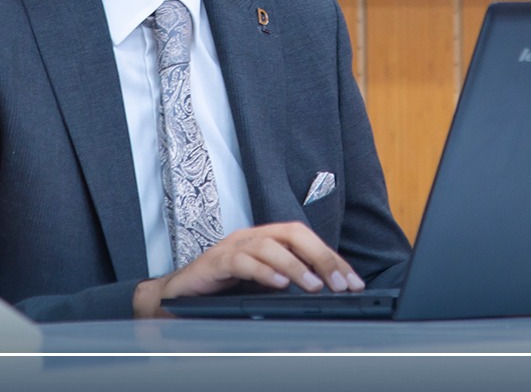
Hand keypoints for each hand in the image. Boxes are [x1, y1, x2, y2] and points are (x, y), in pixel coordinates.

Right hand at [132, 222, 364, 317]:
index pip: (306, 239)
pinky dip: (263, 271)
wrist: (177, 296)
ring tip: (315, 286)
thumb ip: (287, 284)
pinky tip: (279, 285)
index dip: (332, 258)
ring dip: (296, 265)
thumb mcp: (261, 286)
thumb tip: (324, 294)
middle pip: (293, 233)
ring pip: (269, 245)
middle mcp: (252, 237)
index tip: (353, 281)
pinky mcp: (215, 262)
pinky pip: (242, 261)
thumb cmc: (222, 291)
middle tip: (342, 283)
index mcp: (267, 240)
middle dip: (321, 257)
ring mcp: (232, 246)